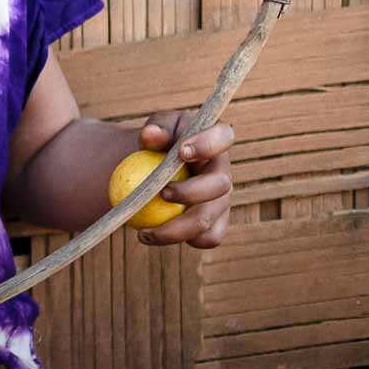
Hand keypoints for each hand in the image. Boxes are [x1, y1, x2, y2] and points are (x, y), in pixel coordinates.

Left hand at [136, 109, 235, 247]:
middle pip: (219, 187)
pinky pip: (206, 239)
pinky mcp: (214, 223)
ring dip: (175, 230)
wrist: (151, 167)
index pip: (224, 137)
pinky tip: (151, 236)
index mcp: (216, 142)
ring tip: (144, 231)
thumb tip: (150, 135)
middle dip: (191, 192)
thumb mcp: (156, 128)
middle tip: (161, 193)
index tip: (182, 151)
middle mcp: (224, 173)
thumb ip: (155, 128)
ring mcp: (221, 201)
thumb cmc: (157, 143)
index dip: (208, 145)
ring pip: (207, 221)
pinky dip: (179, 240)